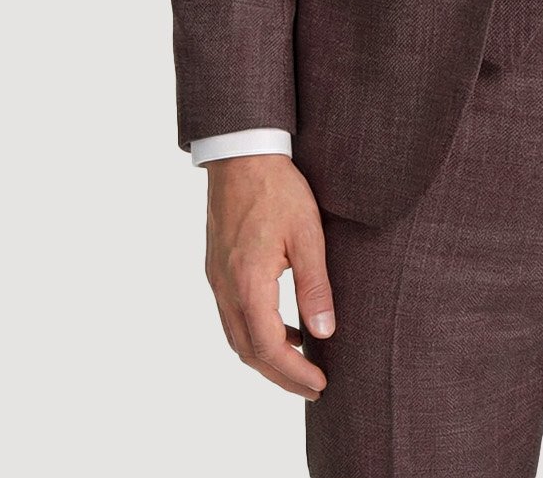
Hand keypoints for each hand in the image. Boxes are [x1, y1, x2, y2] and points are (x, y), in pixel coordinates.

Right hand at [203, 153, 334, 399]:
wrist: (242, 155)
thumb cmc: (278, 189)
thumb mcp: (308, 234)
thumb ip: (316, 286)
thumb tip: (325, 333)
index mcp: (248, 282)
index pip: (269, 347)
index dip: (294, 373)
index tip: (321, 385)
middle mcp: (225, 288)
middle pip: (248, 351)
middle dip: (281, 376)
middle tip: (313, 387)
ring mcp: (217, 280)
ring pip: (237, 337)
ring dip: (267, 357)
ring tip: (301, 364)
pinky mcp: (217, 269)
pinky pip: (233, 316)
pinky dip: (256, 333)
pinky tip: (284, 328)